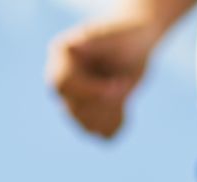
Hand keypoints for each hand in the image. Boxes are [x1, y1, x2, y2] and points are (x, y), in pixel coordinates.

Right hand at [47, 15, 162, 139]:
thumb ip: (94, 41)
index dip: (91, 91)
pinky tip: (124, 107)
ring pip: (87, 125)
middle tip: (126, 84)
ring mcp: (72, 101)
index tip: (119, 85)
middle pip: (73, 109)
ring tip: (125, 89)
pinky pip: (102, 133)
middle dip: (105, 103)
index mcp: (60, 56)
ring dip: (112, 113)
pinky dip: (117, 124)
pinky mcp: (89, 116)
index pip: (63, 84)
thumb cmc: (125, 34)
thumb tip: (72, 46)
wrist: (135, 45)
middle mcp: (61, 81)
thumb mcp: (114, 35)